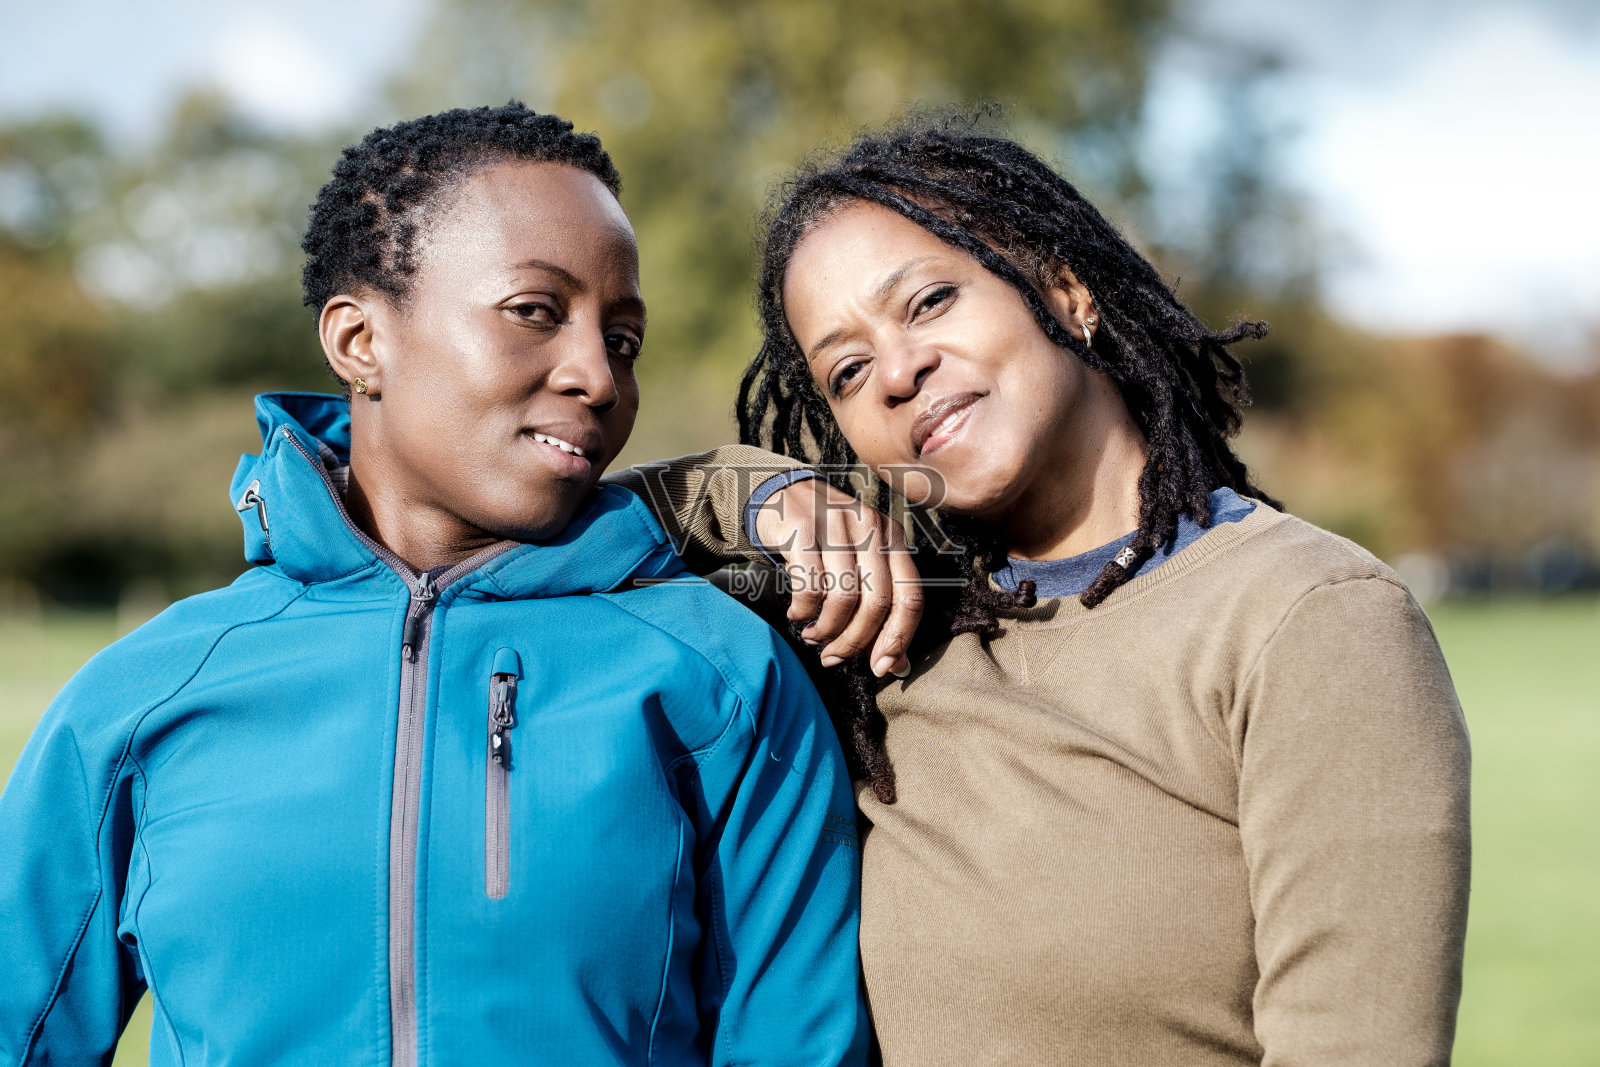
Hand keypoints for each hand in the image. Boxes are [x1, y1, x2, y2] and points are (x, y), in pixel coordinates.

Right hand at [754, 478, 922, 676]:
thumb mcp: (858, 562)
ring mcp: (838, 525)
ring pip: (844, 598)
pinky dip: (803, 611)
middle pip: (878, 602)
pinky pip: (810, 586)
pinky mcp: (803, 528)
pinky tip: (797, 613)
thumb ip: (879, 609)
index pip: (911, 596)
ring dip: (826, 629)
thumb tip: (896, 665)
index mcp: (893, 537)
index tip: (882, 667)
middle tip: (834, 657)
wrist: (781, 492)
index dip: (899, 638)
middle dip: (856, 641)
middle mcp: (871, 527)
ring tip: (813, 636)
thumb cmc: (825, 538)